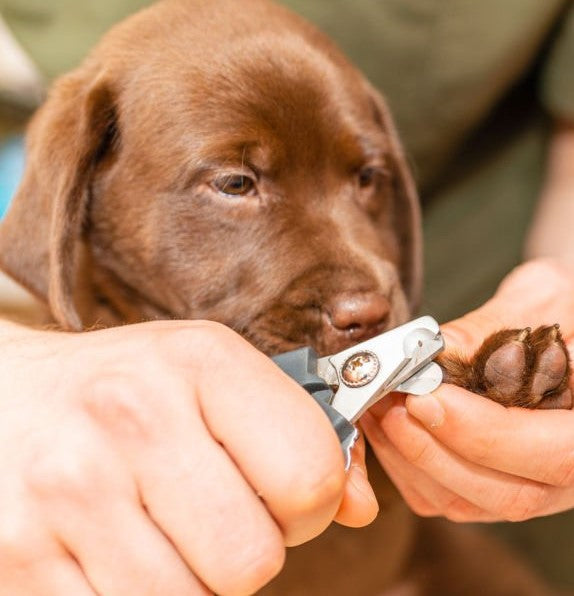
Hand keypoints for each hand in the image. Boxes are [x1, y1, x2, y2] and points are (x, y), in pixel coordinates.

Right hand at [0, 320, 376, 595]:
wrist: (6, 395)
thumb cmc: (126, 387)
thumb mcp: (210, 377)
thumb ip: (296, 432)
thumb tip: (360, 507)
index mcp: (199, 362)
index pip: (311, 475)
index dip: (308, 501)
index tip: (280, 493)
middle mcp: (133, 418)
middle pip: (253, 559)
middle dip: (246, 549)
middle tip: (210, 513)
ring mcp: (69, 492)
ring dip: (191, 581)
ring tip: (156, 526)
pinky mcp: (20, 560)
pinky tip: (113, 550)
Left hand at [362, 259, 573, 522]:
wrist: (557, 322)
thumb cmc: (558, 308)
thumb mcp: (539, 299)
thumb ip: (491, 330)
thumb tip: (436, 353)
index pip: (557, 455)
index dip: (486, 435)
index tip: (426, 398)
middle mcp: (570, 471)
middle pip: (508, 494)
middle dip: (434, 448)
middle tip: (391, 401)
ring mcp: (529, 483)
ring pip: (466, 502)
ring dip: (409, 455)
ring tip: (378, 405)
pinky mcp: (488, 483)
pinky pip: (441, 496)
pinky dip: (403, 463)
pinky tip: (382, 421)